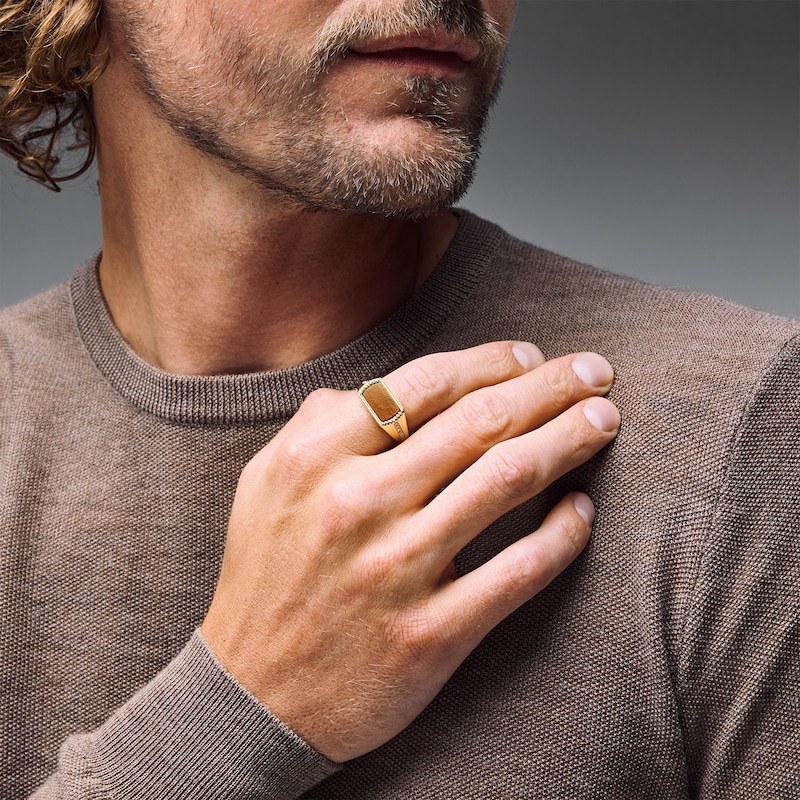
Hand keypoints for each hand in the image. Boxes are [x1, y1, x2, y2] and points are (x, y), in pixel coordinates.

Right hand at [201, 342, 618, 761]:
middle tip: (595, 371)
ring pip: (509, 481)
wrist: (252, 697)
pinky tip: (582, 509)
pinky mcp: (430, 634)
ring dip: (571, 441)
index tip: (531, 355)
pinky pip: (519, 572)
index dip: (492, 360)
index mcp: (315, 458)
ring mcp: (396, 571)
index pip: (427, 382)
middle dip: (551, 386)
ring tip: (605, 419)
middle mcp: (357, 505)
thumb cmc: (266, 576)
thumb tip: (391, 386)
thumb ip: (320, 422)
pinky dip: (564, 533)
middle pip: (480, 421)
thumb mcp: (267, 482)